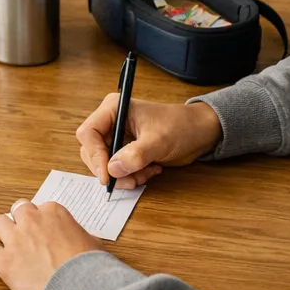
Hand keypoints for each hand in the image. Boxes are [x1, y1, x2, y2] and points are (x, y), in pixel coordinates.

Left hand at [0, 200, 101, 289]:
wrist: (81, 288)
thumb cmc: (90, 267)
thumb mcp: (93, 243)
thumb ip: (81, 235)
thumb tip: (82, 239)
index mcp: (54, 212)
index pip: (40, 208)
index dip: (41, 222)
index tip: (43, 233)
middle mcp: (32, 220)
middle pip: (17, 210)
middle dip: (21, 221)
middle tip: (26, 236)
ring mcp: (15, 239)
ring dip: (2, 232)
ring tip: (8, 245)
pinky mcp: (4, 261)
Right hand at [75, 95, 221, 189]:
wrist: (200, 132)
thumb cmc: (181, 126)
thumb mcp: (158, 141)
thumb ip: (135, 155)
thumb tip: (113, 169)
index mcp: (114, 109)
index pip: (88, 133)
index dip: (94, 155)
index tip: (107, 175)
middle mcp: (111, 122)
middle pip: (92, 151)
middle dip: (110, 170)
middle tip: (129, 181)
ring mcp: (117, 137)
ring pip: (105, 164)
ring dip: (123, 176)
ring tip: (146, 174)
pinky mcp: (125, 150)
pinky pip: (118, 169)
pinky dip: (131, 176)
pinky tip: (150, 170)